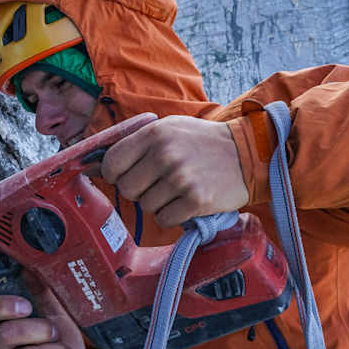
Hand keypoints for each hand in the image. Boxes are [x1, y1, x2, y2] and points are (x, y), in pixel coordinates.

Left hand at [101, 115, 249, 228]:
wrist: (247, 153)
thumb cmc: (202, 143)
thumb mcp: (170, 128)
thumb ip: (139, 143)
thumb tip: (101, 165)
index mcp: (154, 134)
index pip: (112, 163)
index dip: (115, 175)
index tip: (126, 176)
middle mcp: (165, 154)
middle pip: (127, 189)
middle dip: (138, 191)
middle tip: (157, 184)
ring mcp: (181, 178)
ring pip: (146, 206)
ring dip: (159, 203)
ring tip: (177, 190)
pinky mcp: (196, 200)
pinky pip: (164, 220)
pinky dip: (172, 216)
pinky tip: (186, 202)